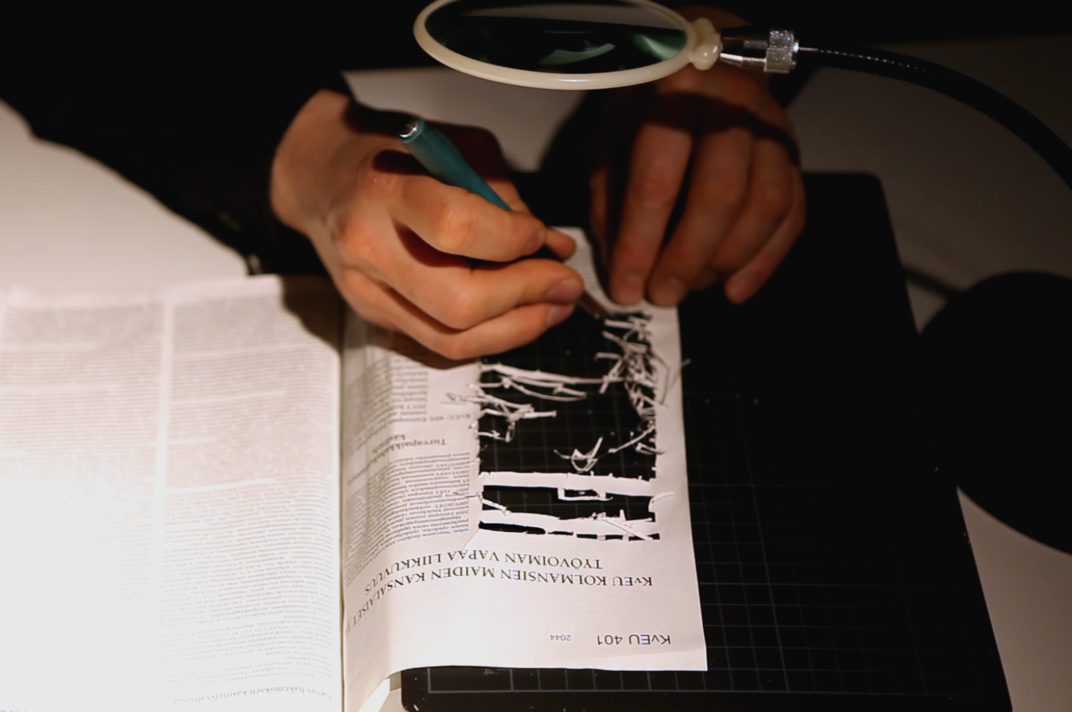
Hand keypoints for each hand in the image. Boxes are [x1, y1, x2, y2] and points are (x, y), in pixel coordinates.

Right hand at [271, 90, 582, 358]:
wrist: (319, 175)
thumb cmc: (392, 153)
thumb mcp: (454, 147)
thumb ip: (504, 196)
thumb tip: (553, 249)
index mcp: (386, 190)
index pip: (456, 229)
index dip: (514, 241)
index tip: (543, 237)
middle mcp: (370, 248)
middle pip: (458, 302)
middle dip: (526, 297)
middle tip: (566, 284)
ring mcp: (368, 291)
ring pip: (453, 339)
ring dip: (518, 328)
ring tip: (555, 306)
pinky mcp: (375, 316)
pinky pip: (441, 344)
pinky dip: (490, 335)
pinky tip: (519, 315)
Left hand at [588, 6, 805, 306]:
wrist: (703, 63)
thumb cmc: (646, 104)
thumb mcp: (608, 137)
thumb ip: (609, 198)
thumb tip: (619, 266)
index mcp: (675, 95)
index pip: (657, 181)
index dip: (640, 243)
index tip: (626, 287)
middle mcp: (732, 106)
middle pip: (719, 196)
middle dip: (687, 258)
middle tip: (662, 295)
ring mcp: (772, 129)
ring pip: (764, 206)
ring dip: (727, 261)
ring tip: (692, 288)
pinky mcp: (794, 154)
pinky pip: (793, 214)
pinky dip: (766, 260)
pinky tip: (735, 289)